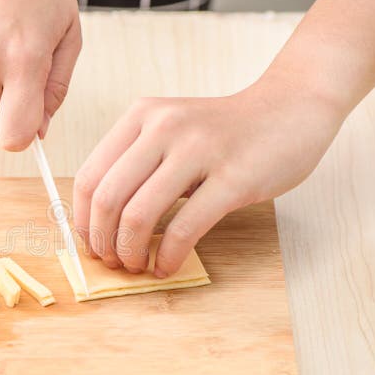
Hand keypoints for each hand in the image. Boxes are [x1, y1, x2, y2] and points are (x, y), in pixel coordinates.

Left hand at [73, 80, 344, 276]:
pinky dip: (167, 257)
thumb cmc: (225, 131)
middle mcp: (164, 127)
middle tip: (112, 260)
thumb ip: (137, 163)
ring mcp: (198, 150)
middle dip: (102, 241)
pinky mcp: (232, 178)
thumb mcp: (171, 130)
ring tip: (137, 265)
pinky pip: (183, 228)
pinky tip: (166, 266)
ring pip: (138, 214)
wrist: (292, 108)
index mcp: (141, 116)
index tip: (91, 243)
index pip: (88, 176)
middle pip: (106, 198)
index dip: (82, 219)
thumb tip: (102, 221)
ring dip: (130, 252)